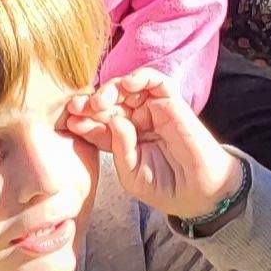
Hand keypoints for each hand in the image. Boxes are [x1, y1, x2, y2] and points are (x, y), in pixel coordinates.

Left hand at [64, 68, 243, 220]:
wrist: (200, 193)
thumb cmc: (166, 187)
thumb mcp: (132, 175)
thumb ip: (120, 149)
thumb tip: (114, 120)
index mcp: (122, 138)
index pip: (98, 124)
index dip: (84, 120)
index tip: (71, 122)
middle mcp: (136, 121)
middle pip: (109, 103)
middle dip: (90, 102)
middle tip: (78, 107)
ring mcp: (154, 110)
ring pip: (127, 88)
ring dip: (110, 89)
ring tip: (100, 102)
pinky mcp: (173, 102)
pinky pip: (156, 80)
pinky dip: (140, 77)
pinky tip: (127, 85)